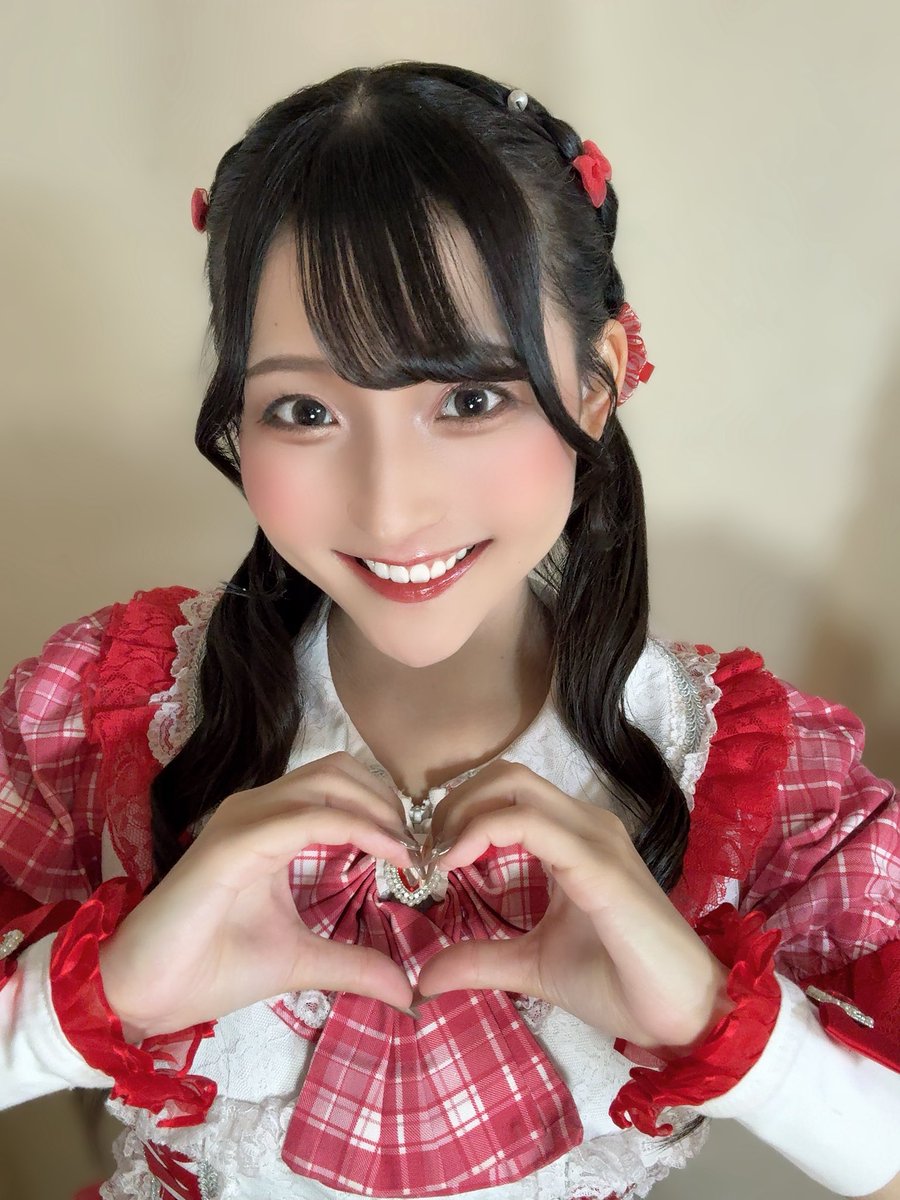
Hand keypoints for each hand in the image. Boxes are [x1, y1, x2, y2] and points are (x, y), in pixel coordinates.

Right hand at [97, 752, 419, 1039]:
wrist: (146, 994)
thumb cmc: (211, 968)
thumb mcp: (301, 962)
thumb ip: (354, 964)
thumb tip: (408, 989)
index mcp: (270, 825)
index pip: (339, 786)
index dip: (386, 810)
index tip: (420, 856)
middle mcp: (256, 810)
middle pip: (340, 771)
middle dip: (388, 803)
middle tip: (417, 851)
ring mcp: (243, 819)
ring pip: (328, 782)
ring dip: (378, 810)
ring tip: (406, 853)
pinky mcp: (232, 842)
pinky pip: (307, 817)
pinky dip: (356, 828)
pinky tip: (388, 857)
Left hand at [414, 760, 734, 1056]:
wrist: (683, 1017)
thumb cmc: (619, 983)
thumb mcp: (532, 967)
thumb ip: (482, 959)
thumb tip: (425, 976)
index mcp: (573, 839)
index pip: (508, 791)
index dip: (459, 813)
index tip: (428, 860)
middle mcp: (585, 825)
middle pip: (506, 775)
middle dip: (454, 804)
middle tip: (428, 852)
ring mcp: (595, 839)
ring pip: (515, 786)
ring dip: (463, 813)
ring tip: (438, 859)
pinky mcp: (598, 864)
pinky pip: (531, 824)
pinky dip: (483, 832)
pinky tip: (457, 866)